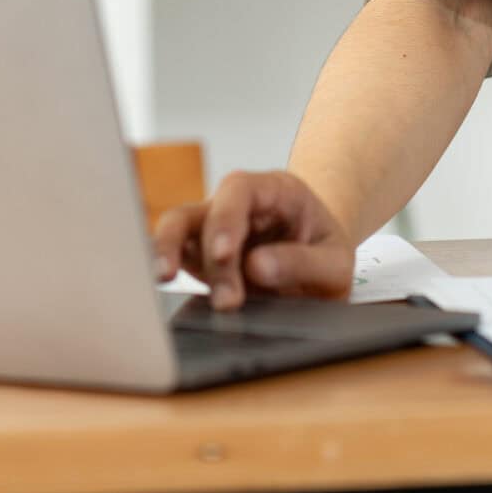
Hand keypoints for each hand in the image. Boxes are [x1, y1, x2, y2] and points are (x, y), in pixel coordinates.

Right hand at [151, 169, 354, 310]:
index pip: (240, 190)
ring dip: (168, 252)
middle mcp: (238, 205)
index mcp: (274, 192)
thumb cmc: (326, 254)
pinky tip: (155, 283)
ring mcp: (214, 229)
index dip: (226, 218)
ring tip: (163, 279)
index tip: (225, 254)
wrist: (319, 266)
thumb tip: (257, 267)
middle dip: (209, 258)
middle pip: (203, 212)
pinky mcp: (200, 256)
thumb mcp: (336, 263)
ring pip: (176, 227)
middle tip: (227, 302)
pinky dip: (165, 266)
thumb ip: (304, 263)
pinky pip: (174, 254)